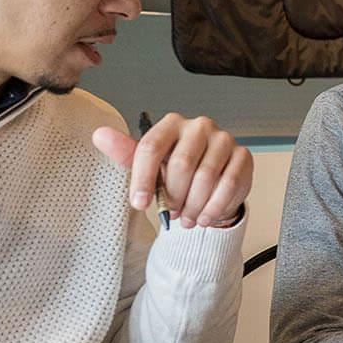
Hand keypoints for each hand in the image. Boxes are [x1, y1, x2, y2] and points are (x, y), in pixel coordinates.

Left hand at [92, 114, 252, 228]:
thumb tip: (100, 135)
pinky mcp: (243, 156)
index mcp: (172, 124)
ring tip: (187, 218)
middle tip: (171, 213)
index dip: (143, 179)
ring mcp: (224, 139)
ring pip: (205, 178)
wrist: (210, 183)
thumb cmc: (176, 172)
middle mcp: (199, 126)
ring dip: (193, 205)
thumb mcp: (148, 165)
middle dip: (173, 196)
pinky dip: (213, 207)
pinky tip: (204, 217)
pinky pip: (227, 185)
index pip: (151, 148)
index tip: (139, 203)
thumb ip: (126, 153)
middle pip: (181, 164)